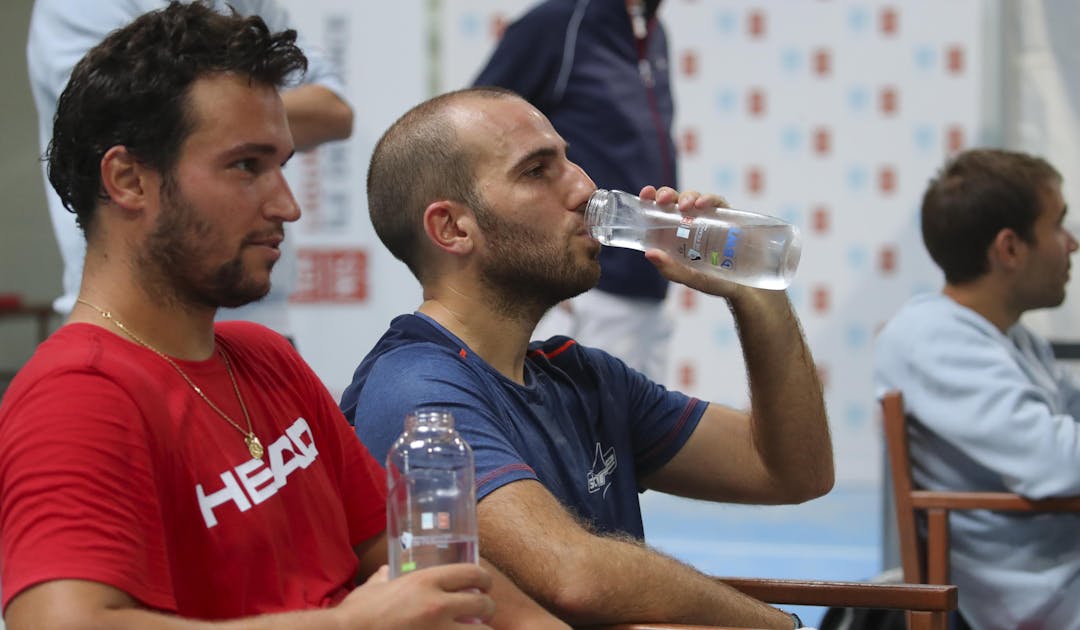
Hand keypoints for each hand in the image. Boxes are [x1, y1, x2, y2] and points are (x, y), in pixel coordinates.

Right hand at [336, 564, 495, 628]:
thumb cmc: (356, 614)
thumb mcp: (373, 588)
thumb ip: (385, 577)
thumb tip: (386, 571)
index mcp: (425, 581)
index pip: (473, 573)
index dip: (484, 579)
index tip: (484, 585)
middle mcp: (437, 605)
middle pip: (484, 603)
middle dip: (488, 608)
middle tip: (483, 611)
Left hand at [638, 185, 749, 299]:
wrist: (750, 287)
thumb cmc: (718, 283)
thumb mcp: (693, 278)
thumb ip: (672, 269)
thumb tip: (649, 253)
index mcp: (676, 236)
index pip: (660, 213)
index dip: (651, 200)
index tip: (645, 194)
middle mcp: (691, 223)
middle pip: (675, 201)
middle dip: (667, 195)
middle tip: (662, 200)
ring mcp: (710, 218)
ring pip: (694, 198)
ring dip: (687, 197)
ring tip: (684, 206)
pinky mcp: (728, 216)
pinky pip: (718, 202)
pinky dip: (709, 199)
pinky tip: (703, 205)